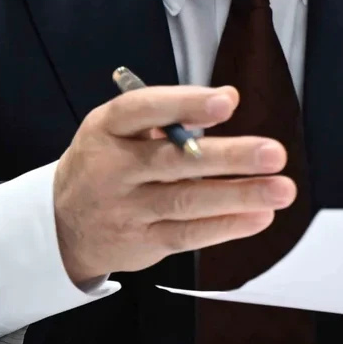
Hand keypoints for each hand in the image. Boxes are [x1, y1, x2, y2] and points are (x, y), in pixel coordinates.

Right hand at [53, 85, 294, 285]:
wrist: (61, 225)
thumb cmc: (104, 163)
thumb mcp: (117, 131)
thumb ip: (167, 116)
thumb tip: (226, 100)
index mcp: (107, 129)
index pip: (143, 110)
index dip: (185, 104)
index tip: (228, 101)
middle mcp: (114, 169)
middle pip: (174, 161)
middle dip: (229, 157)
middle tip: (274, 153)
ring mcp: (127, 209)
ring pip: (188, 202)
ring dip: (239, 196)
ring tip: (281, 189)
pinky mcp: (143, 243)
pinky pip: (189, 234)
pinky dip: (226, 226)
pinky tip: (259, 216)